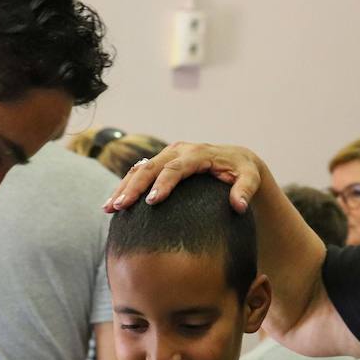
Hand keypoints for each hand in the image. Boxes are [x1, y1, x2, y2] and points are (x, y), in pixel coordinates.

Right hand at [105, 142, 263, 214]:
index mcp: (197, 153)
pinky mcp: (161, 163)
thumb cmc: (244, 171)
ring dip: (123, 187)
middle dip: (133, 187)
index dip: (162, 183)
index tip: (151, 202)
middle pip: (150, 167)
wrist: (237, 160)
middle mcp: (179, 151)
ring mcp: (167, 156)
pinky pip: (140, 173)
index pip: (175, 168)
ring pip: (139, 169)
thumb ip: (246, 190)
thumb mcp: (250, 178)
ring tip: (109, 208)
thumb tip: (238, 205)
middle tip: (120, 206)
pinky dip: (125, 187)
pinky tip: (113, 206)